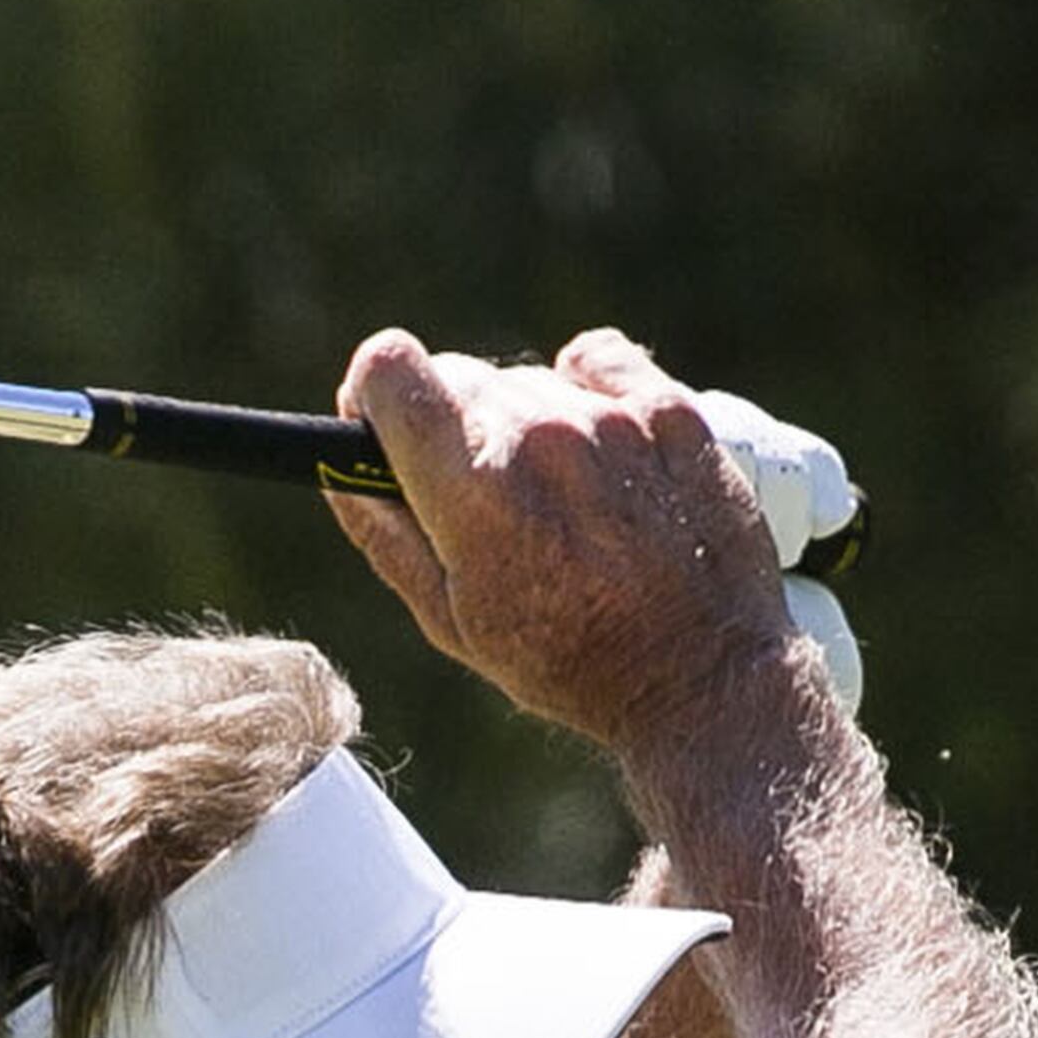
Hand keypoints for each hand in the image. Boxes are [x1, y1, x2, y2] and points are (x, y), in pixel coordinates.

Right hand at [327, 327, 800, 762]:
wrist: (697, 675)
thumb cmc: (569, 663)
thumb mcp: (452, 622)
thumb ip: (387, 536)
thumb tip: (340, 470)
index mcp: (473, 486)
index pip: (391, 367)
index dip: (375, 392)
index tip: (384, 425)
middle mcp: (539, 431)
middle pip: (460, 376)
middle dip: (452, 427)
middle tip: (481, 499)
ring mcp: (610, 416)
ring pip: (530, 381)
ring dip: (526, 424)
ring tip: (559, 505)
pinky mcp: (669, 408)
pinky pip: (598, 362)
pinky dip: (588, 393)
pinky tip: (597, 452)